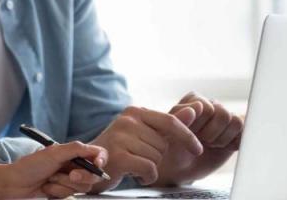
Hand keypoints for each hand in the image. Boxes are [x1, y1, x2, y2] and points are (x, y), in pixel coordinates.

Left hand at [0, 141, 106, 198]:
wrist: (14, 184)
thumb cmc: (30, 166)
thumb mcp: (54, 153)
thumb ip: (76, 149)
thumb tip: (96, 150)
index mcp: (72, 153)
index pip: (96, 155)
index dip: (100, 161)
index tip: (97, 165)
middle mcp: (71, 166)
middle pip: (92, 176)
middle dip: (79, 177)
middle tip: (68, 175)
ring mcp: (67, 180)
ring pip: (81, 188)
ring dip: (63, 185)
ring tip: (50, 179)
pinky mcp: (61, 191)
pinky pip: (69, 196)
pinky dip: (57, 192)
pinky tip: (46, 188)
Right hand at [89, 106, 203, 192]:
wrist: (87, 166)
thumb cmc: (120, 150)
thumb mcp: (144, 134)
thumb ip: (169, 124)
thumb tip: (196, 110)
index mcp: (134, 112)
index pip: (170, 121)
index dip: (187, 136)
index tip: (198, 149)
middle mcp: (127, 120)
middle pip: (163, 143)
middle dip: (158, 155)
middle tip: (139, 156)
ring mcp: (120, 137)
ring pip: (157, 157)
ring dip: (150, 167)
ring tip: (134, 164)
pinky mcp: (118, 156)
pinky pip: (150, 168)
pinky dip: (147, 176)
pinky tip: (135, 174)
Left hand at [154, 92, 242, 185]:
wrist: (179, 167)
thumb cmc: (171, 146)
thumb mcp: (170, 132)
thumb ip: (181, 116)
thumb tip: (198, 106)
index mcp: (193, 99)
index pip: (207, 107)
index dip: (199, 125)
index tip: (189, 133)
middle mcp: (211, 105)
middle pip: (224, 114)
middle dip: (210, 133)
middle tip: (200, 140)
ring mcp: (225, 118)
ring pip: (237, 122)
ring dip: (222, 138)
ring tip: (210, 144)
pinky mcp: (236, 132)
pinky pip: (245, 133)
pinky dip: (233, 143)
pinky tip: (221, 147)